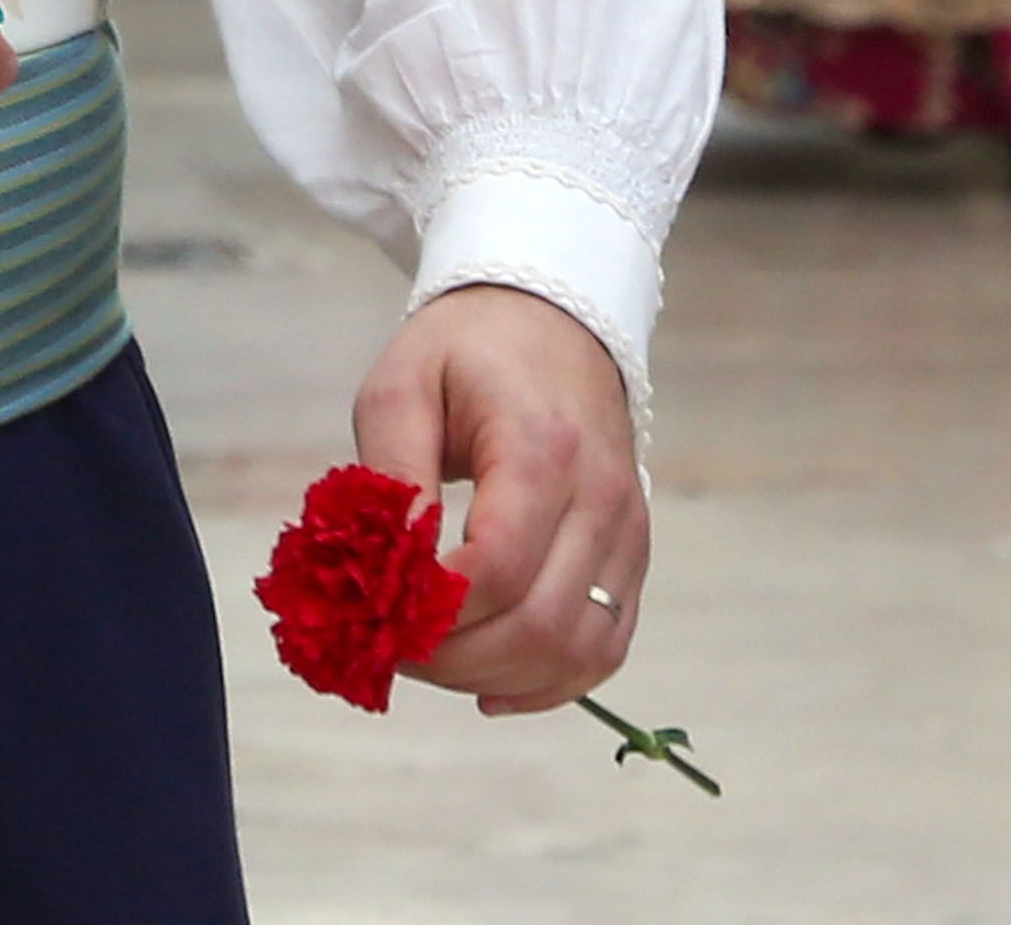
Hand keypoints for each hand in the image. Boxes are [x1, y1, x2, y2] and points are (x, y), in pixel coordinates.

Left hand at [354, 283, 645, 715]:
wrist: (551, 323)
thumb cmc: (465, 353)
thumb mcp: (400, 388)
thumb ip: (392, 478)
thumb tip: (387, 571)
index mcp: (542, 449)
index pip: (498, 565)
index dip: (435, 609)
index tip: (377, 614)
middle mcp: (602, 499)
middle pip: (540, 623)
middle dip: (456, 657)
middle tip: (391, 647)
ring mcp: (628, 534)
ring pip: (578, 651)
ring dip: (497, 677)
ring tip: (432, 661)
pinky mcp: (633, 558)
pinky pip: (605, 648)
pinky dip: (549, 684)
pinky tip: (490, 688)